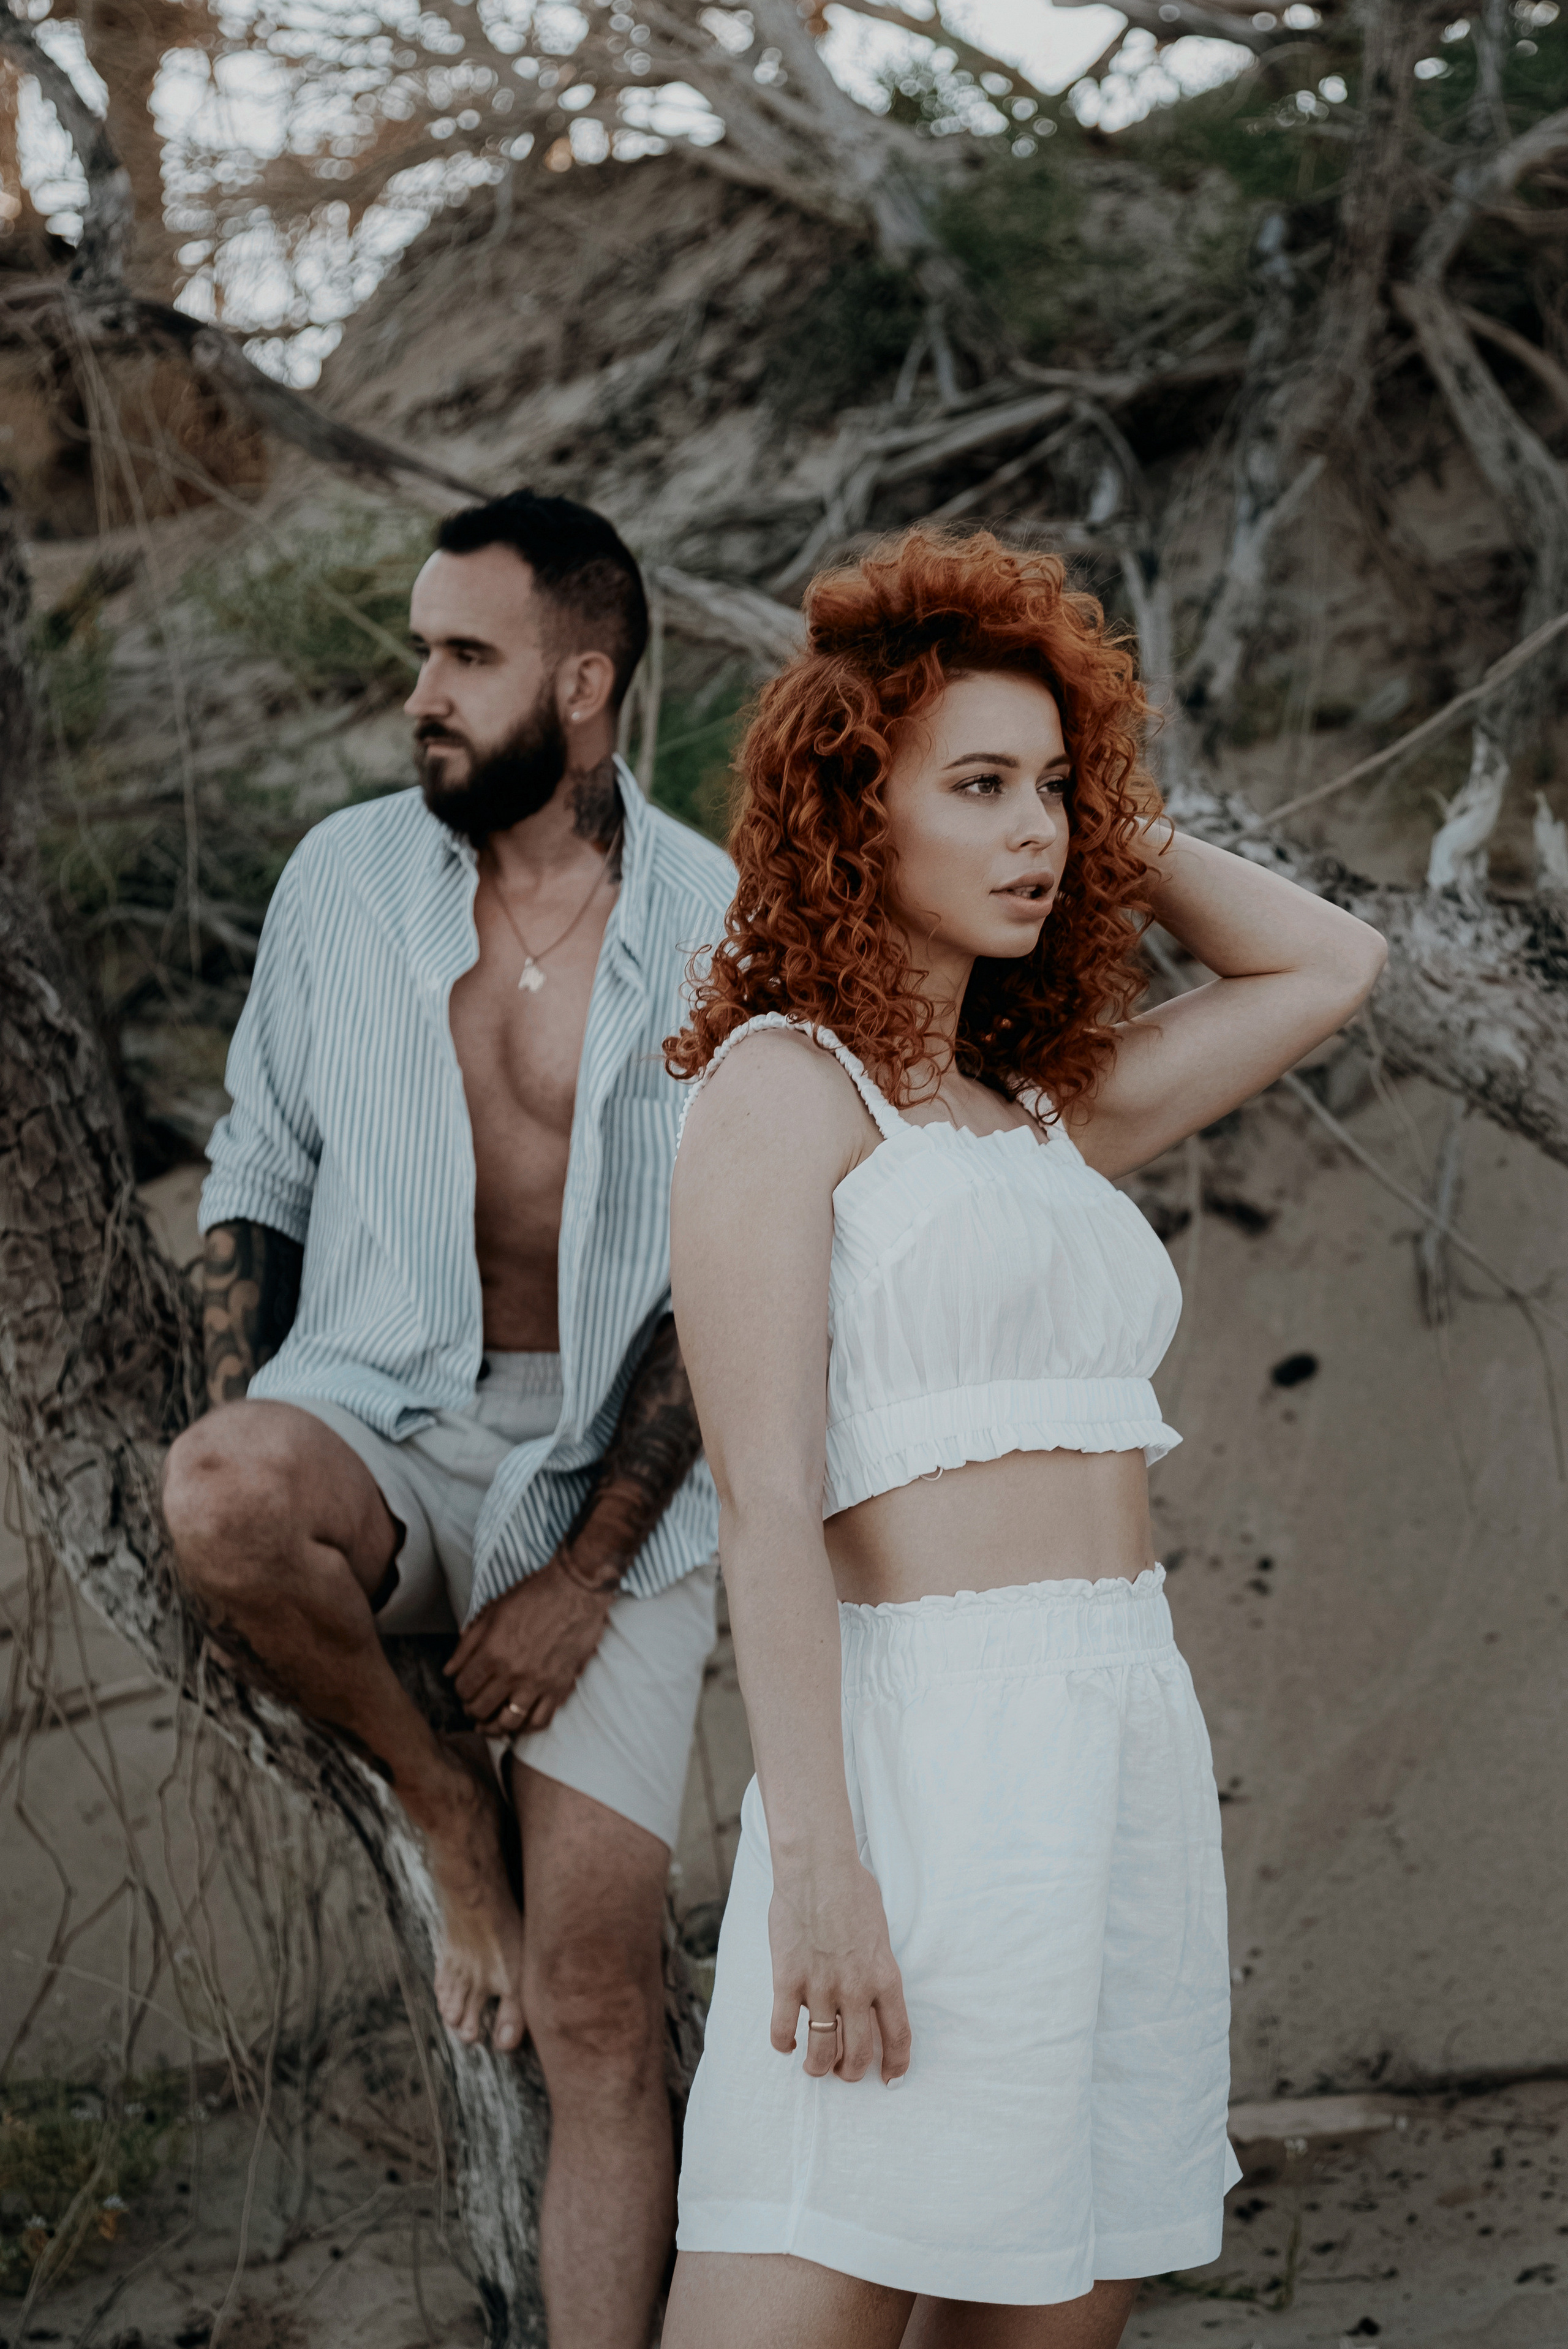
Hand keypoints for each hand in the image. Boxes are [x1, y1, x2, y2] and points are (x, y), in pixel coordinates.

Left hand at [444, 1557, 613, 1734]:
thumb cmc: (534, 1596)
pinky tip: (519, 1722)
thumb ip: (468, 1644)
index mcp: (492, 1652)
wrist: (576, 1590)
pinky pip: (540, 1720)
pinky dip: (526, 1727)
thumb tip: (449, 1670)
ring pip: (508, 1722)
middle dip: (472, 1710)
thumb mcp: (493, 1612)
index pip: (464, 1687)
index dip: (459, 1691)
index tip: (464, 1688)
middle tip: (473, 1707)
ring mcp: (537, 1683)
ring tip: (491, 1724)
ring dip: (494, 1727)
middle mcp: (513, 1672)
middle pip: (481, 1708)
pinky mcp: (559, 1687)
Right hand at [767, 1853, 911, 2086]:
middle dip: (851, 2071)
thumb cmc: (852, 1890)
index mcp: (885, 1977)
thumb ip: (877, 1966)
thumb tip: (871, 1990)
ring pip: (821, 2051)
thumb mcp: (879, 1933)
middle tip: (843, 2071)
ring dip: (818, 2066)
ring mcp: (820, 1987)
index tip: (890, 2079)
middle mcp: (856, 1990)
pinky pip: (782, 2029)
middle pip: (858, 2054)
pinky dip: (783, 2043)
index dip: (895, 2064)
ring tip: (814, 2066)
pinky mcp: (787, 1980)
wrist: (818, 1868)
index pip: (898, 2036)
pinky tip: (785, 2042)